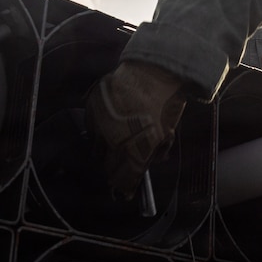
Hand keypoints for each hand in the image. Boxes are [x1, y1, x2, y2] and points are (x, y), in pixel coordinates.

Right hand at [85, 60, 185, 198]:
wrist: (154, 69)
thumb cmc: (167, 100)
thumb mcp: (169, 130)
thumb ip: (159, 150)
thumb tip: (154, 160)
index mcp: (136, 150)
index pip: (124, 180)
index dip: (126, 188)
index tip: (127, 192)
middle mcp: (113, 141)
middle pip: (108, 168)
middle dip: (116, 172)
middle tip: (123, 168)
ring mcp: (100, 124)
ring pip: (97, 148)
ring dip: (107, 151)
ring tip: (118, 143)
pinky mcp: (91, 108)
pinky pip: (92, 128)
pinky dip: (100, 130)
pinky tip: (111, 123)